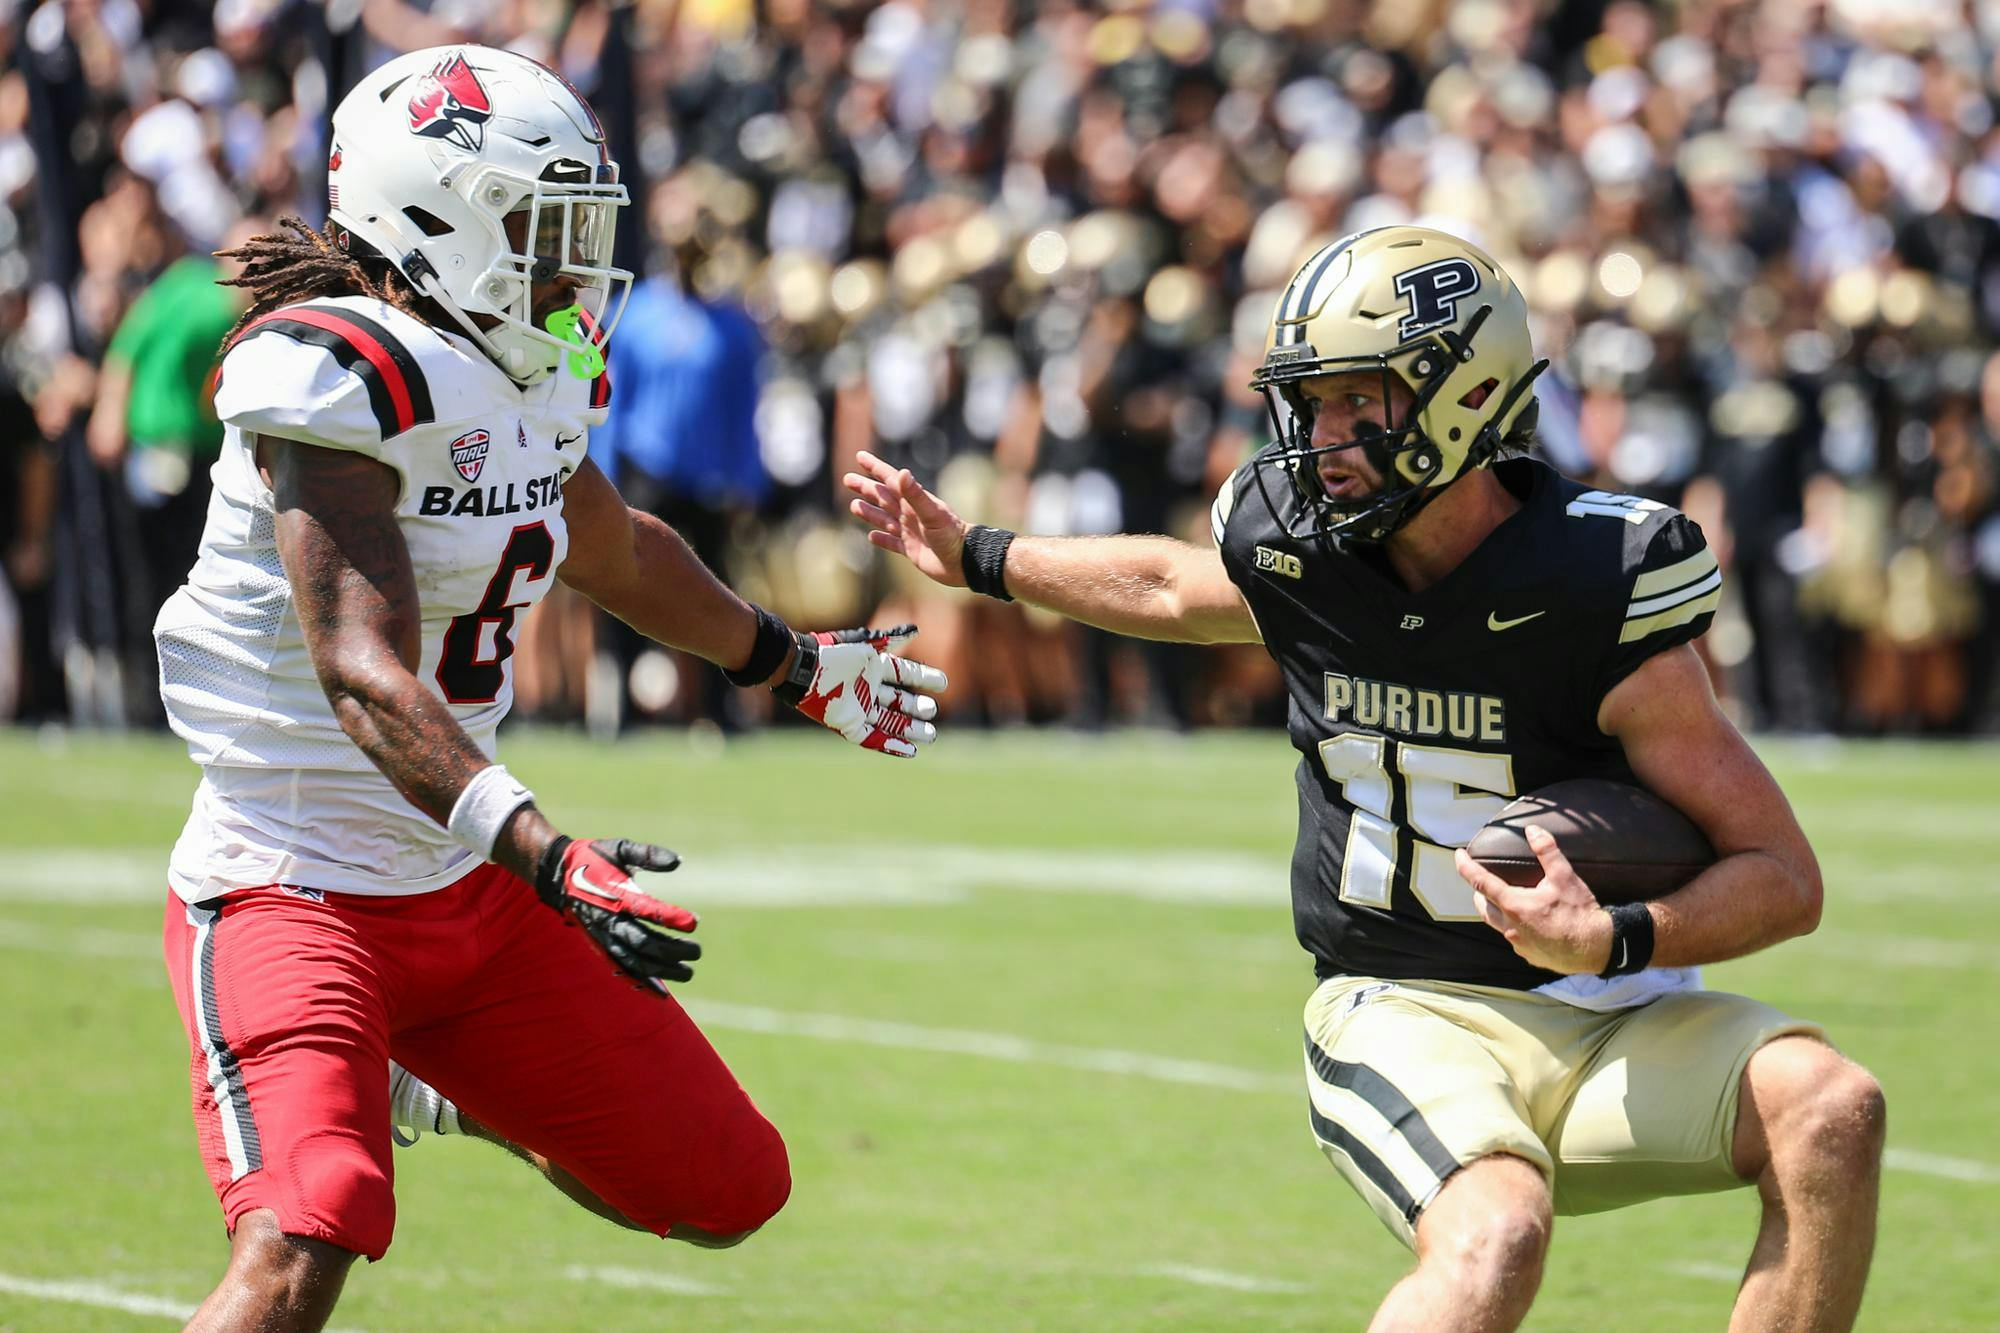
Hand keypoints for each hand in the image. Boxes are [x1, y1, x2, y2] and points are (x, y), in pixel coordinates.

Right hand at [535, 836, 700, 986]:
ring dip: (661, 971)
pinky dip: (639, 982)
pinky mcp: (600, 947)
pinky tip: (660, 993)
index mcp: (614, 895)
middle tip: (697, 951)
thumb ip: (648, 854)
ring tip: (687, 973)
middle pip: (643, 942)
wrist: (559, 876)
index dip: (671, 917)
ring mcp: (603, 937)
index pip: (646, 910)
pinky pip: (620, 969)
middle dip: (672, 950)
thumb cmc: (595, 859)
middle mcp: (608, 921)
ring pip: (634, 961)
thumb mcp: (620, 848)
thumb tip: (678, 862)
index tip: (695, 922)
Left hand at [777, 624, 946, 757]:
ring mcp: (858, 707)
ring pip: (890, 721)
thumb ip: (891, 639)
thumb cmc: (833, 652)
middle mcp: (867, 689)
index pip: (904, 674)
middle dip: (917, 708)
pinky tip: (910, 750)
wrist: (803, 669)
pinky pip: (873, 738)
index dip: (923, 677)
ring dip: (909, 729)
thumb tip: (916, 630)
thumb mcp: (865, 643)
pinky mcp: (848, 724)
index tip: (942, 683)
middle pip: (899, 701)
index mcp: (872, 667)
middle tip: (934, 711)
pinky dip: (891, 744)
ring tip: (930, 734)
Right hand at [842, 450, 968, 586]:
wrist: (966, 561)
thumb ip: (915, 494)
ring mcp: (911, 532)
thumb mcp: (932, 512)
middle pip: (883, 498)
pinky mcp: (912, 550)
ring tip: (853, 505)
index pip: (891, 480)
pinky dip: (882, 539)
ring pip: (885, 519)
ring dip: (870, 512)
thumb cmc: (952, 535)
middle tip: (848, 479)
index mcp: (914, 502)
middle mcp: (911, 514)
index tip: (860, 456)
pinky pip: (892, 543)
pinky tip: (871, 537)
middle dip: (866, 488)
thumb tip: (901, 473)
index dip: (875, 468)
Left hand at [1454, 825, 1613, 974]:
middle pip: (1483, 907)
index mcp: (1515, 905)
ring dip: (1496, 910)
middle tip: (1483, 881)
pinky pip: (1514, 938)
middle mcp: (1510, 927)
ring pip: (1497, 924)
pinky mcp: (1529, 955)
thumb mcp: (1565, 877)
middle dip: (1479, 892)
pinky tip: (1528, 923)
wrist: (1597, 948)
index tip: (1458, 856)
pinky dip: (1515, 927)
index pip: (1480, 882)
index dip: (1465, 867)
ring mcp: (1518, 944)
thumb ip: (1547, 851)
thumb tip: (1533, 831)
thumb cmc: (1580, 913)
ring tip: (1504, 900)